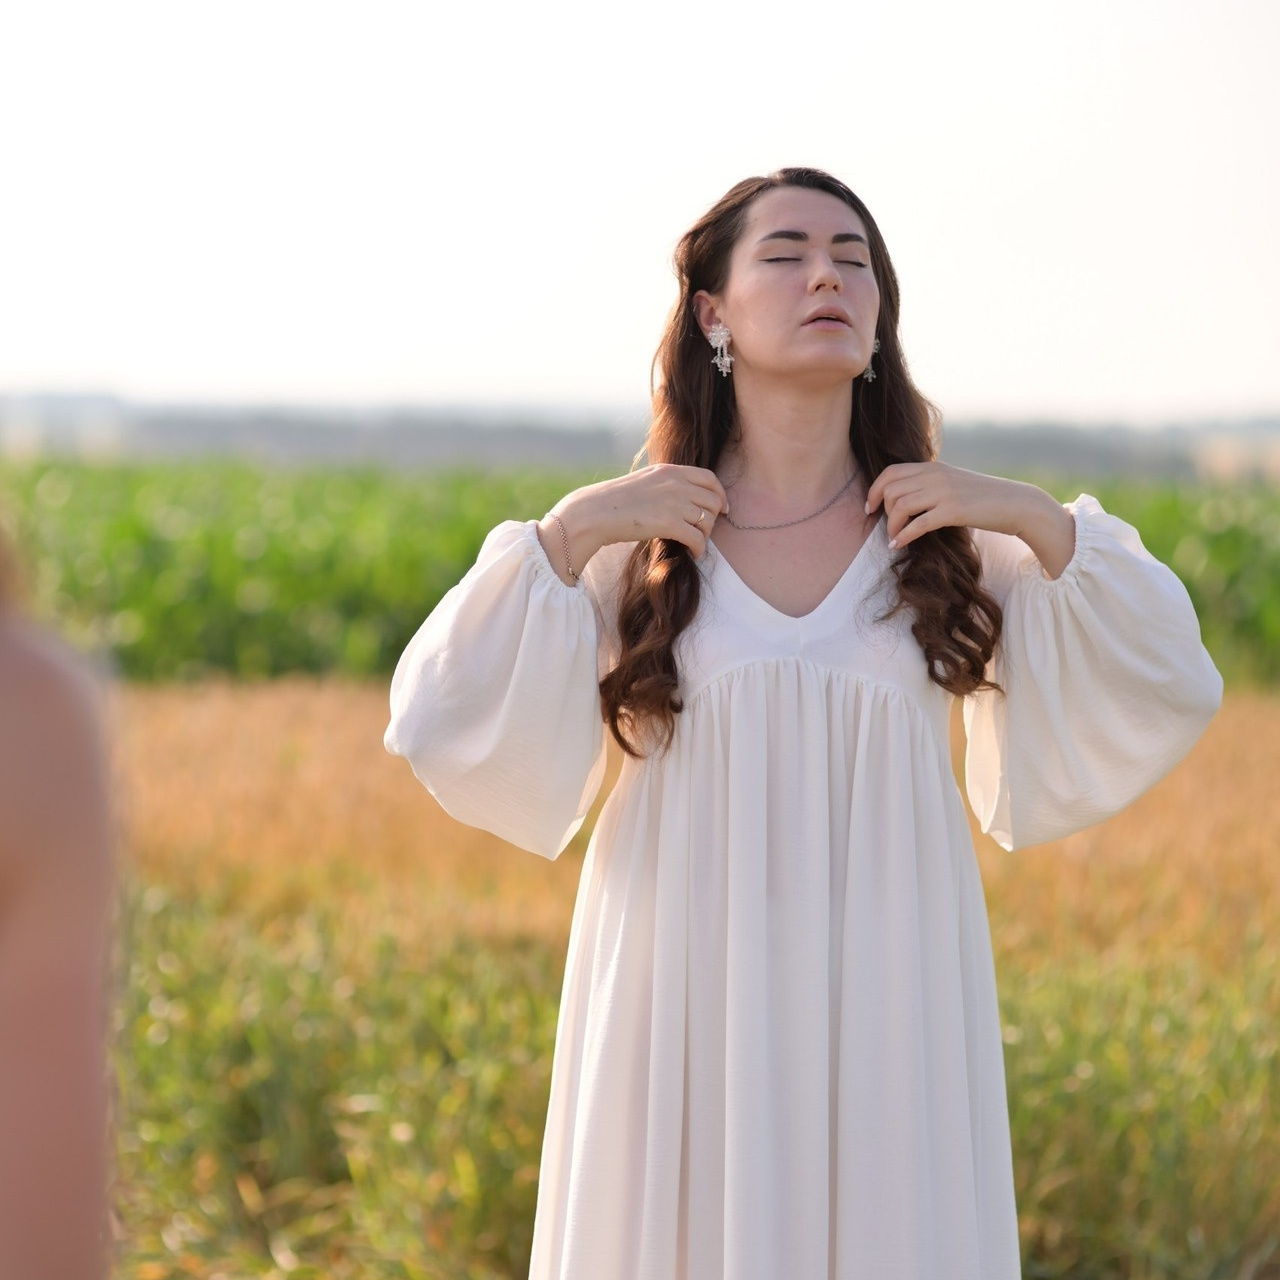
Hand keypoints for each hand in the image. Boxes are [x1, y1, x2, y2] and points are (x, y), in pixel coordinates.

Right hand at [537, 464, 729, 584]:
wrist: (594, 513)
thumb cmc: (614, 502)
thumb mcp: (644, 482)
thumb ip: (665, 484)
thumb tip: (683, 497)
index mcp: (670, 470)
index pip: (710, 478)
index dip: (720, 495)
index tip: (722, 508)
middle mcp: (676, 483)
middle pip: (712, 501)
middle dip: (712, 518)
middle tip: (703, 531)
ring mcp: (674, 502)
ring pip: (707, 521)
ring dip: (705, 535)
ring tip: (694, 543)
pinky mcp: (669, 523)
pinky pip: (697, 538)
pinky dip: (699, 549)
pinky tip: (692, 554)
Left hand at [864, 461, 1075, 577]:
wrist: (1016, 503)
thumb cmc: (983, 498)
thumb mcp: (953, 483)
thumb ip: (930, 485)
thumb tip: (905, 498)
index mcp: (933, 467)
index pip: (891, 472)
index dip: (874, 490)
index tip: (869, 508)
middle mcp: (936, 475)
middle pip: (891, 490)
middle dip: (882, 511)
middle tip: (885, 528)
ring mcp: (944, 492)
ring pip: (900, 506)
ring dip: (892, 526)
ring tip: (893, 538)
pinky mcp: (953, 511)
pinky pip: (917, 524)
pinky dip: (903, 536)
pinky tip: (898, 546)